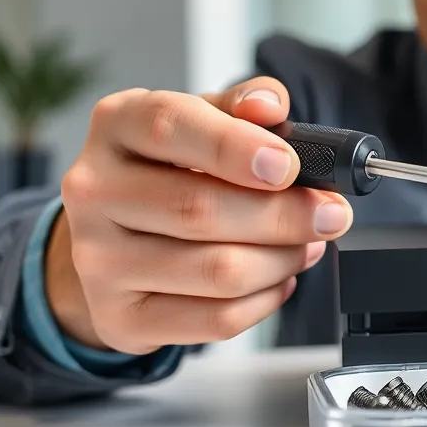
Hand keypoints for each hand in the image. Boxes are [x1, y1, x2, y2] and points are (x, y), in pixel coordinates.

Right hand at [48, 77, 353, 354]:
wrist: (111, 240)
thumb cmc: (166, 171)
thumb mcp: (198, 122)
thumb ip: (239, 107)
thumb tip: (270, 106)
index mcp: (116, 126)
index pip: (169, 127)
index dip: (235, 147)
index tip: (288, 166)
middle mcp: (94, 191)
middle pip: (200, 210)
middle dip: (284, 216)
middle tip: (331, 215)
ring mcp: (99, 260)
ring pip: (217, 271)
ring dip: (282, 259)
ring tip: (305, 244)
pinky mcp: (120, 317)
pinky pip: (215, 320)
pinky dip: (265, 299)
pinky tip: (278, 278)